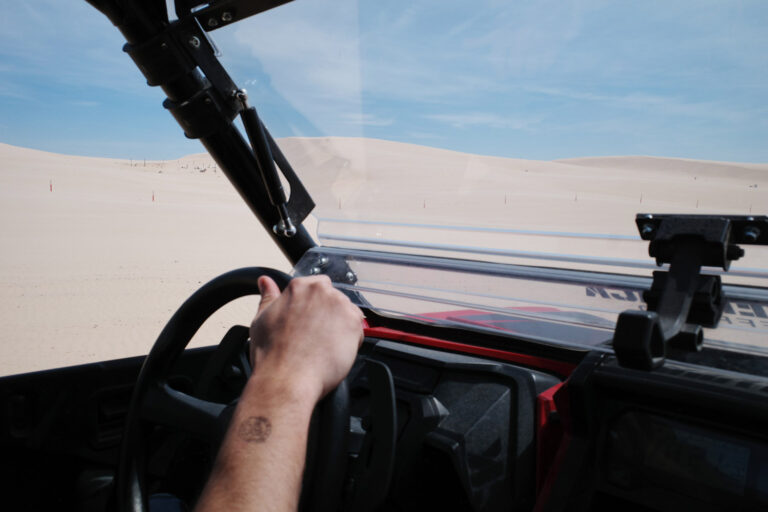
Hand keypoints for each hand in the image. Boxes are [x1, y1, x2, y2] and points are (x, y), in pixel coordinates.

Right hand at [249, 275, 363, 402]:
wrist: (287, 379)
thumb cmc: (272, 354)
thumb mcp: (262, 319)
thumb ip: (269, 296)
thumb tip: (265, 281)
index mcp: (300, 287)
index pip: (318, 285)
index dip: (314, 305)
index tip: (310, 319)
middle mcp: (322, 292)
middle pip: (334, 299)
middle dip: (328, 316)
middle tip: (315, 337)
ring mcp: (340, 306)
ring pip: (347, 313)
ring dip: (340, 327)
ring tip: (323, 347)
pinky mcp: (354, 324)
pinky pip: (359, 330)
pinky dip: (351, 341)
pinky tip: (333, 352)